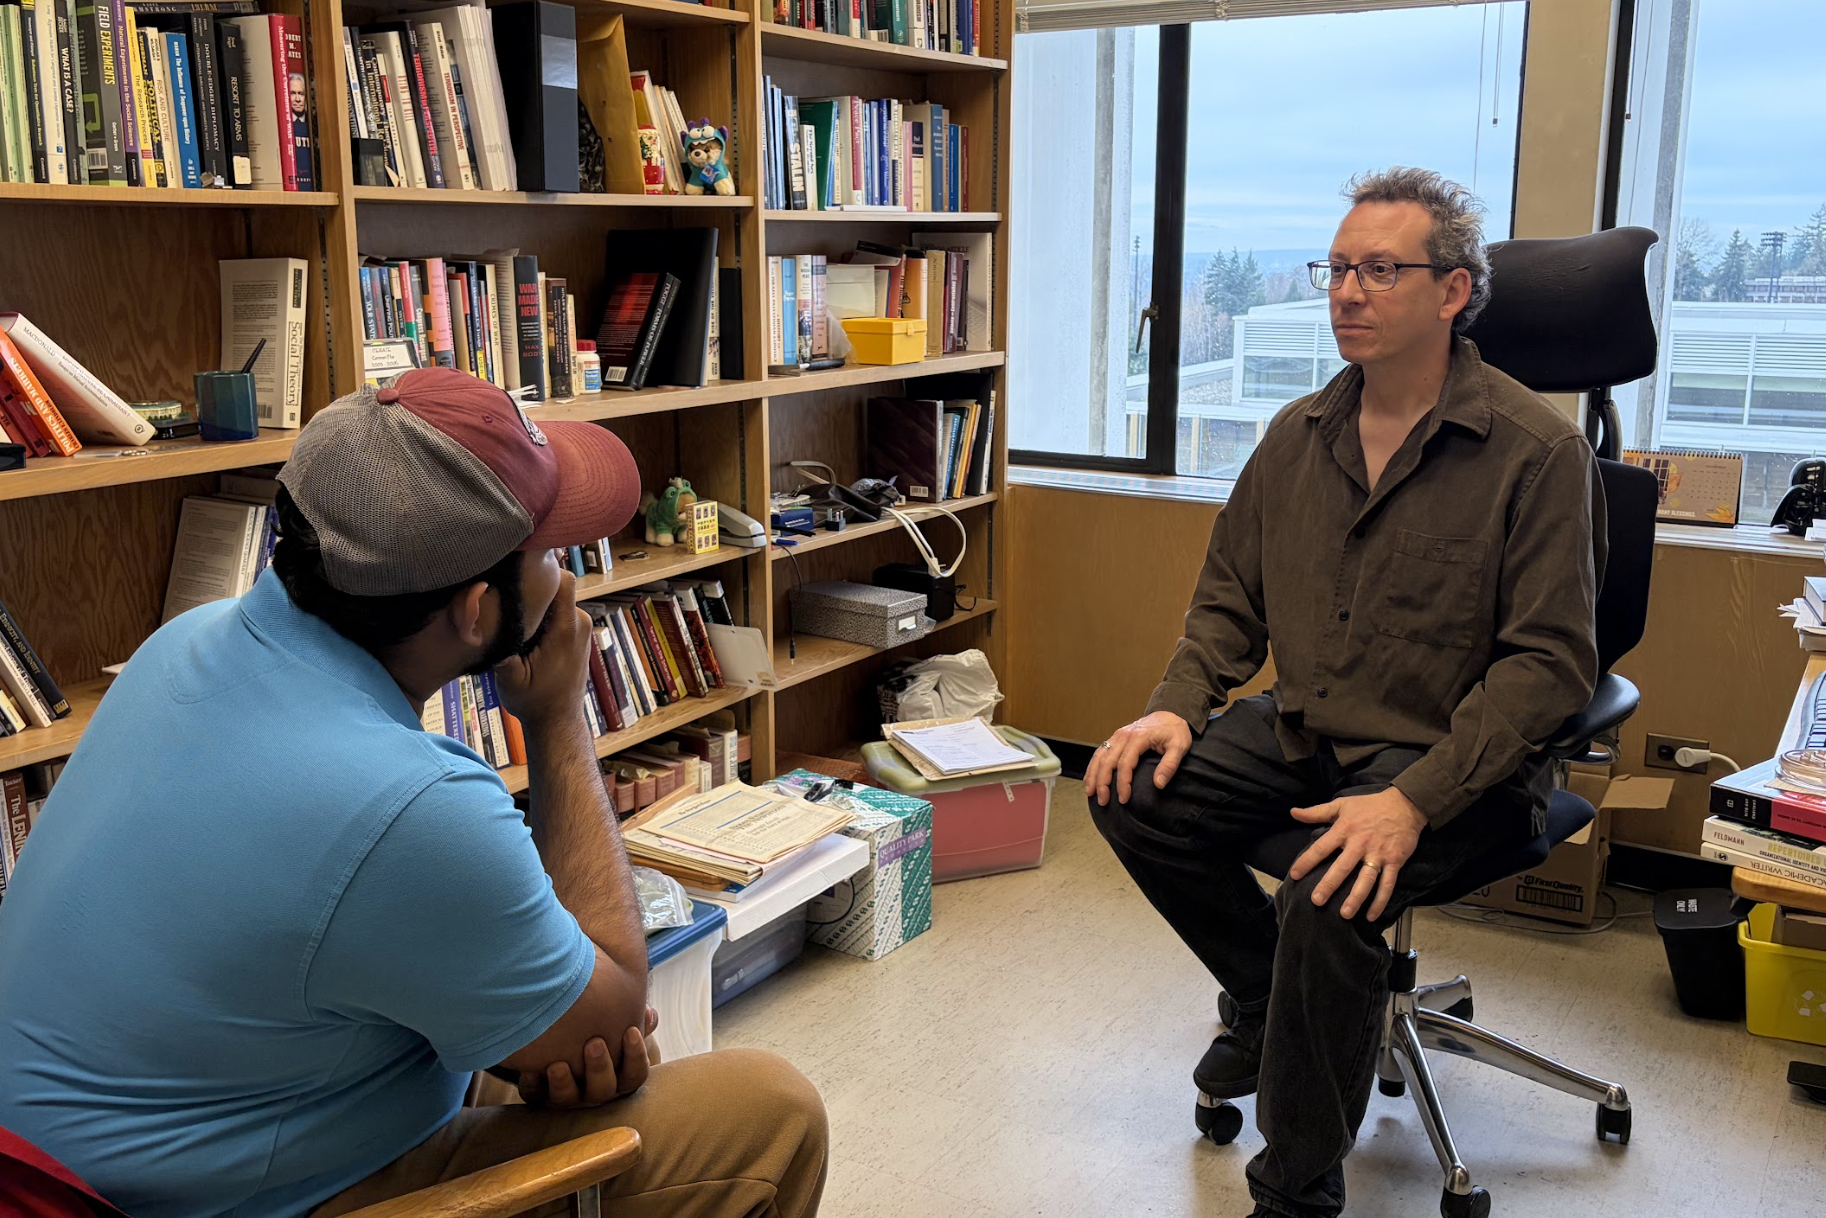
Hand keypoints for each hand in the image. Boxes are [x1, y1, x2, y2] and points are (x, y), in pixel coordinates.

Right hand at [494, 570, 592, 726]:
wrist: (556, 721)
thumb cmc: (534, 702)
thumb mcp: (510, 680)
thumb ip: (500, 653)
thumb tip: (480, 625)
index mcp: (566, 629)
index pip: (564, 580)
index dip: (544, 570)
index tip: (520, 571)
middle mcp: (579, 624)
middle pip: (558, 586)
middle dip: (535, 587)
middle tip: (507, 592)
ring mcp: (581, 628)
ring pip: (557, 599)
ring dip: (538, 602)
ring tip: (513, 610)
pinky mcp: (577, 634)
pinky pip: (560, 611)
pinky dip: (544, 613)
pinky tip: (524, 624)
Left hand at [515, 1009, 658, 1107]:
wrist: (556, 1031)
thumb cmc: (594, 1023)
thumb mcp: (615, 1018)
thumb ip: (632, 1014)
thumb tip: (650, 1015)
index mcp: (618, 1076)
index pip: (635, 1075)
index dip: (635, 1056)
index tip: (630, 1030)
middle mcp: (594, 1090)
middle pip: (604, 1090)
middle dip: (599, 1068)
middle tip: (594, 1043)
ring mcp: (567, 1095)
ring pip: (568, 1099)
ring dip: (564, 1083)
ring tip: (558, 1065)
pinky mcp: (539, 1093)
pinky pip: (535, 1096)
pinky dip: (532, 1085)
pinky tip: (530, 1070)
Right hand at [1087, 711, 1192, 806]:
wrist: (1170, 714)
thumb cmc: (1174, 731)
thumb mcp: (1179, 746)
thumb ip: (1169, 765)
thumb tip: (1158, 784)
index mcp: (1138, 737)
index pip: (1125, 764)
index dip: (1122, 783)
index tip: (1123, 799)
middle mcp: (1124, 735)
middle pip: (1107, 761)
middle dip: (1102, 783)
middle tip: (1103, 801)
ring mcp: (1117, 736)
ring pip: (1099, 756)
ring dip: (1093, 775)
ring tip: (1090, 792)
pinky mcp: (1116, 738)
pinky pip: (1100, 752)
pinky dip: (1093, 766)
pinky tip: (1089, 778)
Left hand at [1286, 788, 1427, 920]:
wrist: (1405, 804)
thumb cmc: (1370, 805)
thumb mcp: (1342, 804)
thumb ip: (1317, 812)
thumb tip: (1293, 812)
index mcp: (1345, 829)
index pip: (1322, 847)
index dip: (1307, 861)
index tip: (1294, 875)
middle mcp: (1360, 843)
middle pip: (1343, 867)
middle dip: (1329, 884)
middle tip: (1317, 900)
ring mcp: (1378, 854)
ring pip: (1366, 879)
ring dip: (1356, 897)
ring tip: (1345, 914)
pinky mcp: (1395, 861)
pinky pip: (1387, 884)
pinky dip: (1380, 901)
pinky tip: (1371, 915)